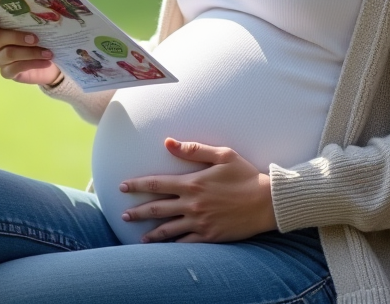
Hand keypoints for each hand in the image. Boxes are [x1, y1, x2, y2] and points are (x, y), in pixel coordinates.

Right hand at [0, 13, 61, 85]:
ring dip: (30, 52)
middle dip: (17, 37)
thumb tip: (43, 2)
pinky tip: (46, 62)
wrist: (48, 58)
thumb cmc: (39, 35)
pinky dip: (33, 64)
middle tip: (35, 38)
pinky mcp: (6, 72)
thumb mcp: (35, 24)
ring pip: (8, 54)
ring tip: (48, 52)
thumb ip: (31, 15)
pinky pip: (15, 68)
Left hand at [119, 138, 276, 242]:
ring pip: (168, 230)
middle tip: (123, 215)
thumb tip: (168, 142)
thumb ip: (193, 149)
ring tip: (139, 237)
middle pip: (156, 209)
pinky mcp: (209, 236)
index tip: (122, 186)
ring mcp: (200, 222)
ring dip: (151, 233)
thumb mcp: (222, 155)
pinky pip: (185, 243)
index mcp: (192, 183)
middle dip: (137, 212)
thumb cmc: (245, 175)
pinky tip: (164, 247)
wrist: (267, 202)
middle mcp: (192, 204)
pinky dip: (172, 246)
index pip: (156, 184)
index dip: (137, 185)